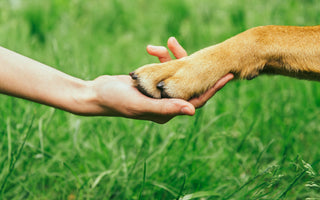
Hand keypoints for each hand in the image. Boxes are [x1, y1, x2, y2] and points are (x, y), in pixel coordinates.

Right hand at [84, 37, 232, 123]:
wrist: (97, 93)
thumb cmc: (116, 101)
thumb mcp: (142, 104)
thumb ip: (167, 107)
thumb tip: (193, 111)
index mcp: (168, 112)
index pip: (197, 100)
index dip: (213, 89)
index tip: (228, 76)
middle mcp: (166, 103)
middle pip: (189, 84)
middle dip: (195, 67)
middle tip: (209, 53)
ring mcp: (159, 91)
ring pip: (176, 73)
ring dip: (173, 57)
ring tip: (168, 43)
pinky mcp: (151, 81)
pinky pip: (163, 68)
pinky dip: (160, 57)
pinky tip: (152, 49)